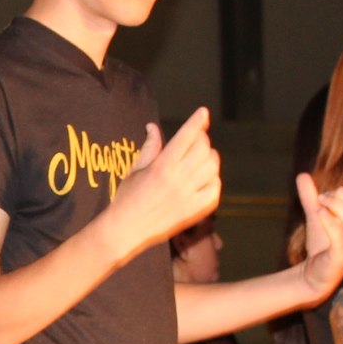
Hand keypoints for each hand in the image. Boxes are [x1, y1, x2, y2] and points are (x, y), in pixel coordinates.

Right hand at [108, 107, 221, 252]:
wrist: (126, 231)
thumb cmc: (127, 198)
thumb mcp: (135, 170)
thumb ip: (150, 147)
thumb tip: (153, 127)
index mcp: (161, 167)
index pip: (186, 137)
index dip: (196, 122)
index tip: (203, 112)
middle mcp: (177, 180)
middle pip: (202, 149)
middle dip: (201, 140)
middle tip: (196, 140)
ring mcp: (188, 197)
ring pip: (212, 167)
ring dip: (209, 158)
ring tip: (201, 159)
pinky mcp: (195, 211)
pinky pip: (215, 189)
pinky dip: (213, 181)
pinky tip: (204, 180)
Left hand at [296, 169, 342, 295]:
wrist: (314, 276)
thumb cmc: (321, 247)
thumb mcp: (316, 217)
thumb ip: (310, 197)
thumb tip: (302, 174)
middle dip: (339, 194)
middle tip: (321, 197)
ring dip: (333, 204)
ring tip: (318, 203)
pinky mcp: (341, 255)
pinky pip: (338, 233)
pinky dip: (328, 220)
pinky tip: (319, 212)